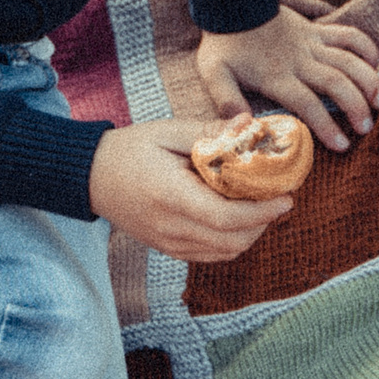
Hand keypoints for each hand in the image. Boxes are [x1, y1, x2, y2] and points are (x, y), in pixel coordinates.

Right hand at [89, 119, 282, 263]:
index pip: (225, 217)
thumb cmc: (130, 149)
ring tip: (260, 204)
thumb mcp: (169, 131)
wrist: (91, 176)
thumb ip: (211, 131)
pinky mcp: (167, 249)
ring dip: (250, 232)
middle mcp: (171, 227)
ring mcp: (168, 243)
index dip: (262, 212)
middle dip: (263, 221)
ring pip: (225, 252)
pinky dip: (232, 240)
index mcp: (171, 195)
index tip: (287, 198)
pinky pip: (209, 254)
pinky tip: (237, 216)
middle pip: (232, 240)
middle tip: (278, 196)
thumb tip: (252, 124)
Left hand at [193, 8, 378, 147]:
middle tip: (367, 129)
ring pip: (349, 60)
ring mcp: (312, 43)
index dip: (326, 125)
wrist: (233, 1)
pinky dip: (366, 48)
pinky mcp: (318, 30)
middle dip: (356, 106)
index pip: (307, 103)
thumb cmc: (224, 44)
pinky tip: (378, 65)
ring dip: (368, 80)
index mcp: (276, 76)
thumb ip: (227, 101)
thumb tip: (243, 126)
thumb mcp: (214, 75)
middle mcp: (300, 60)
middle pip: (336, 82)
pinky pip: (348, 35)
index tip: (342, 145)